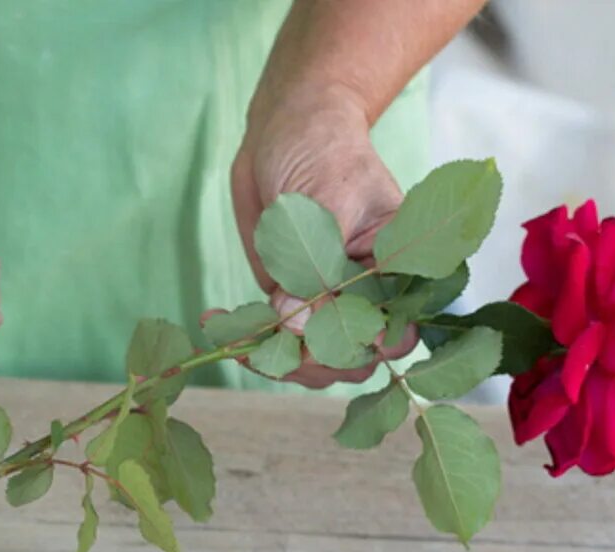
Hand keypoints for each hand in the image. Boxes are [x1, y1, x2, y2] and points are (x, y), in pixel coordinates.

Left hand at [222, 84, 416, 387]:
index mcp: (398, 269)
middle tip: (266, 338)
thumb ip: (318, 264)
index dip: (364, 346)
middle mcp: (366, 293)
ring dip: (273, 357)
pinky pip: (274, 336)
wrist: (285, 128)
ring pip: (312, 356)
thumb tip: (294, 323)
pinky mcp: (288, 298)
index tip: (321, 335)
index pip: (395, 331)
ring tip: (235, 338)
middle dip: (310, 359)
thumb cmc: (323, 150)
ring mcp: (325, 300)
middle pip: (352, 359)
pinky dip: (245, 338)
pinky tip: (216, 320)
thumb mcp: (326, 201)